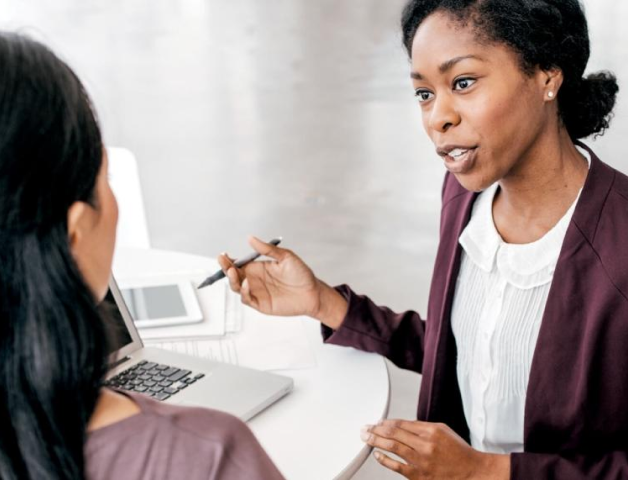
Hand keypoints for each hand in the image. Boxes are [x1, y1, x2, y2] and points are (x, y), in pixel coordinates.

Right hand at [217, 236, 322, 317]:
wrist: (312, 292)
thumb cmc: (301, 274)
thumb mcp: (285, 257)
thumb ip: (267, 249)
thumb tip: (250, 238)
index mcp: (258, 267)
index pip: (238, 264)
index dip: (228, 260)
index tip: (223, 255)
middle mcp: (254, 280)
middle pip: (234, 275)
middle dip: (225, 268)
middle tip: (223, 261)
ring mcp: (256, 292)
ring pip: (236, 287)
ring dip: (231, 280)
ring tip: (231, 271)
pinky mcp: (260, 304)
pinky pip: (246, 299)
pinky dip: (244, 292)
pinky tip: (247, 283)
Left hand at [361, 420, 509, 479]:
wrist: (473, 473)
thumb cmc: (459, 452)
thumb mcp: (443, 431)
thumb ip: (422, 427)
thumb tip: (400, 425)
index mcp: (431, 430)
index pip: (401, 423)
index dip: (386, 422)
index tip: (378, 422)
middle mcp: (425, 444)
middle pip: (394, 432)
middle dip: (376, 429)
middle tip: (365, 428)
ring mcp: (422, 461)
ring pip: (393, 446)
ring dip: (376, 440)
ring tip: (366, 437)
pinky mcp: (419, 476)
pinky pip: (397, 466)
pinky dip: (384, 459)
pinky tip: (377, 454)